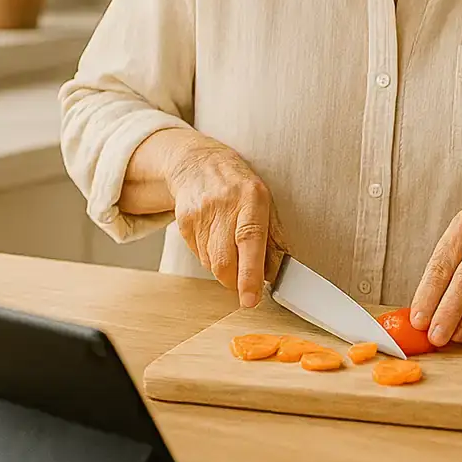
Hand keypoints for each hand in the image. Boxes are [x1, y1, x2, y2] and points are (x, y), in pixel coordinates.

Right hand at [164, 135, 287, 307]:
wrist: (199, 163)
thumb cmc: (240, 185)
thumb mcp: (265, 200)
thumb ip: (273, 234)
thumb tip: (277, 270)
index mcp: (251, 199)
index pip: (250, 241)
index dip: (250, 274)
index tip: (251, 298)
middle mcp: (224, 206)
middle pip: (224, 260)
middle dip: (235, 281)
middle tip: (246, 287)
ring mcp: (200, 215)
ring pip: (210, 262)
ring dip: (224, 268)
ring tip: (232, 248)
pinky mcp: (184, 223)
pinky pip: (199, 255)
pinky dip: (210, 257)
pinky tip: (216, 240)